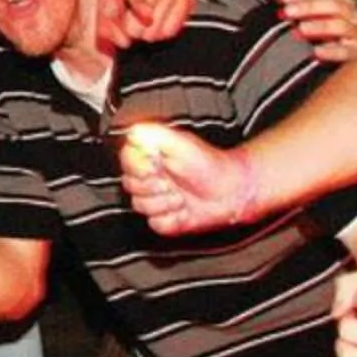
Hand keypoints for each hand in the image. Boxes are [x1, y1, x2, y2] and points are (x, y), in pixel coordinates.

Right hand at [118, 123, 260, 237]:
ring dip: (165, 202)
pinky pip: (155, 224)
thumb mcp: (180, 142)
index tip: (156, 164)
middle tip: (172, 180)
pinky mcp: (164, 219)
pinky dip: (172, 219)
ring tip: (182, 195)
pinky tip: (184, 210)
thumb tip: (132, 132)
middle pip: (130, 185)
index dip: (140, 166)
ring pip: (141, 206)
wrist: (230, 190)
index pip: (126, 161)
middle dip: (154, 185)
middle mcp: (149, 178)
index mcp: (149, 157)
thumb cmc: (209, 164)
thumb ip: (153, 133)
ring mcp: (156, 199)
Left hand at [276, 0, 356, 65]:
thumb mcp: (324, 19)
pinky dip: (331, 51)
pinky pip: (345, 52)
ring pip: (340, 26)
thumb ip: (304, 8)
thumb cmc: (338, 37)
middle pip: (333, 6)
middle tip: (288, 12)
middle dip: (308, 7)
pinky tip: (316, 52)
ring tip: (300, 29)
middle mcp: (353, 16)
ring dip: (319, 26)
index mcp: (344, 4)